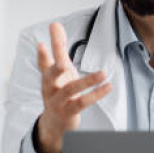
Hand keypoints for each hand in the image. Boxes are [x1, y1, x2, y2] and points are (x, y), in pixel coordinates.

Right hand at [36, 22, 111, 152]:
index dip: (46, 51)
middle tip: (64, 63)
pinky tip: (107, 86)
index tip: (48, 36)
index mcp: (48, 77)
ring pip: (71, 90)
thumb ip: (56, 51)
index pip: (46, 61)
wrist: (53, 123)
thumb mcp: (57, 72)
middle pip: (52, 76)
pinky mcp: (69, 112)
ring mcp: (59, 101)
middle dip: (57, 68)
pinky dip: (95, 94)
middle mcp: (50, 88)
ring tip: (103, 74)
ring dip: (88, 82)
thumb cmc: (57, 92)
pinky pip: (82, 103)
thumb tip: (52, 28)